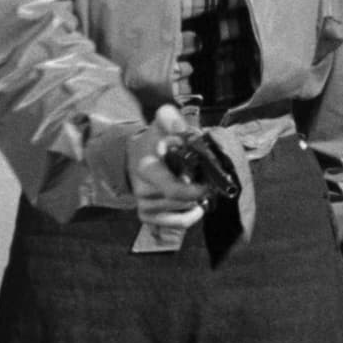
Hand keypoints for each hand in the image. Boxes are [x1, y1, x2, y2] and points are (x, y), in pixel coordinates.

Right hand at [127, 104, 206, 231]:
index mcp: (146, 168)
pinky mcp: (147, 218)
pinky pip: (178, 223)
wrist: (135, 156)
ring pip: (183, 212)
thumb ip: (170, 118)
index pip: (172, 189)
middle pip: (182, 201)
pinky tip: (193, 203)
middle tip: (201, 178)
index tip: (207, 186)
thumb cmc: (155, 140)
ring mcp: (144, 206)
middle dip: (197, 190)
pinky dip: (190, 215)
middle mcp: (143, 191)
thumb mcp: (161, 123)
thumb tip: (180, 128)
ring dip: (194, 201)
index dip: (192, 191)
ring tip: (192, 185)